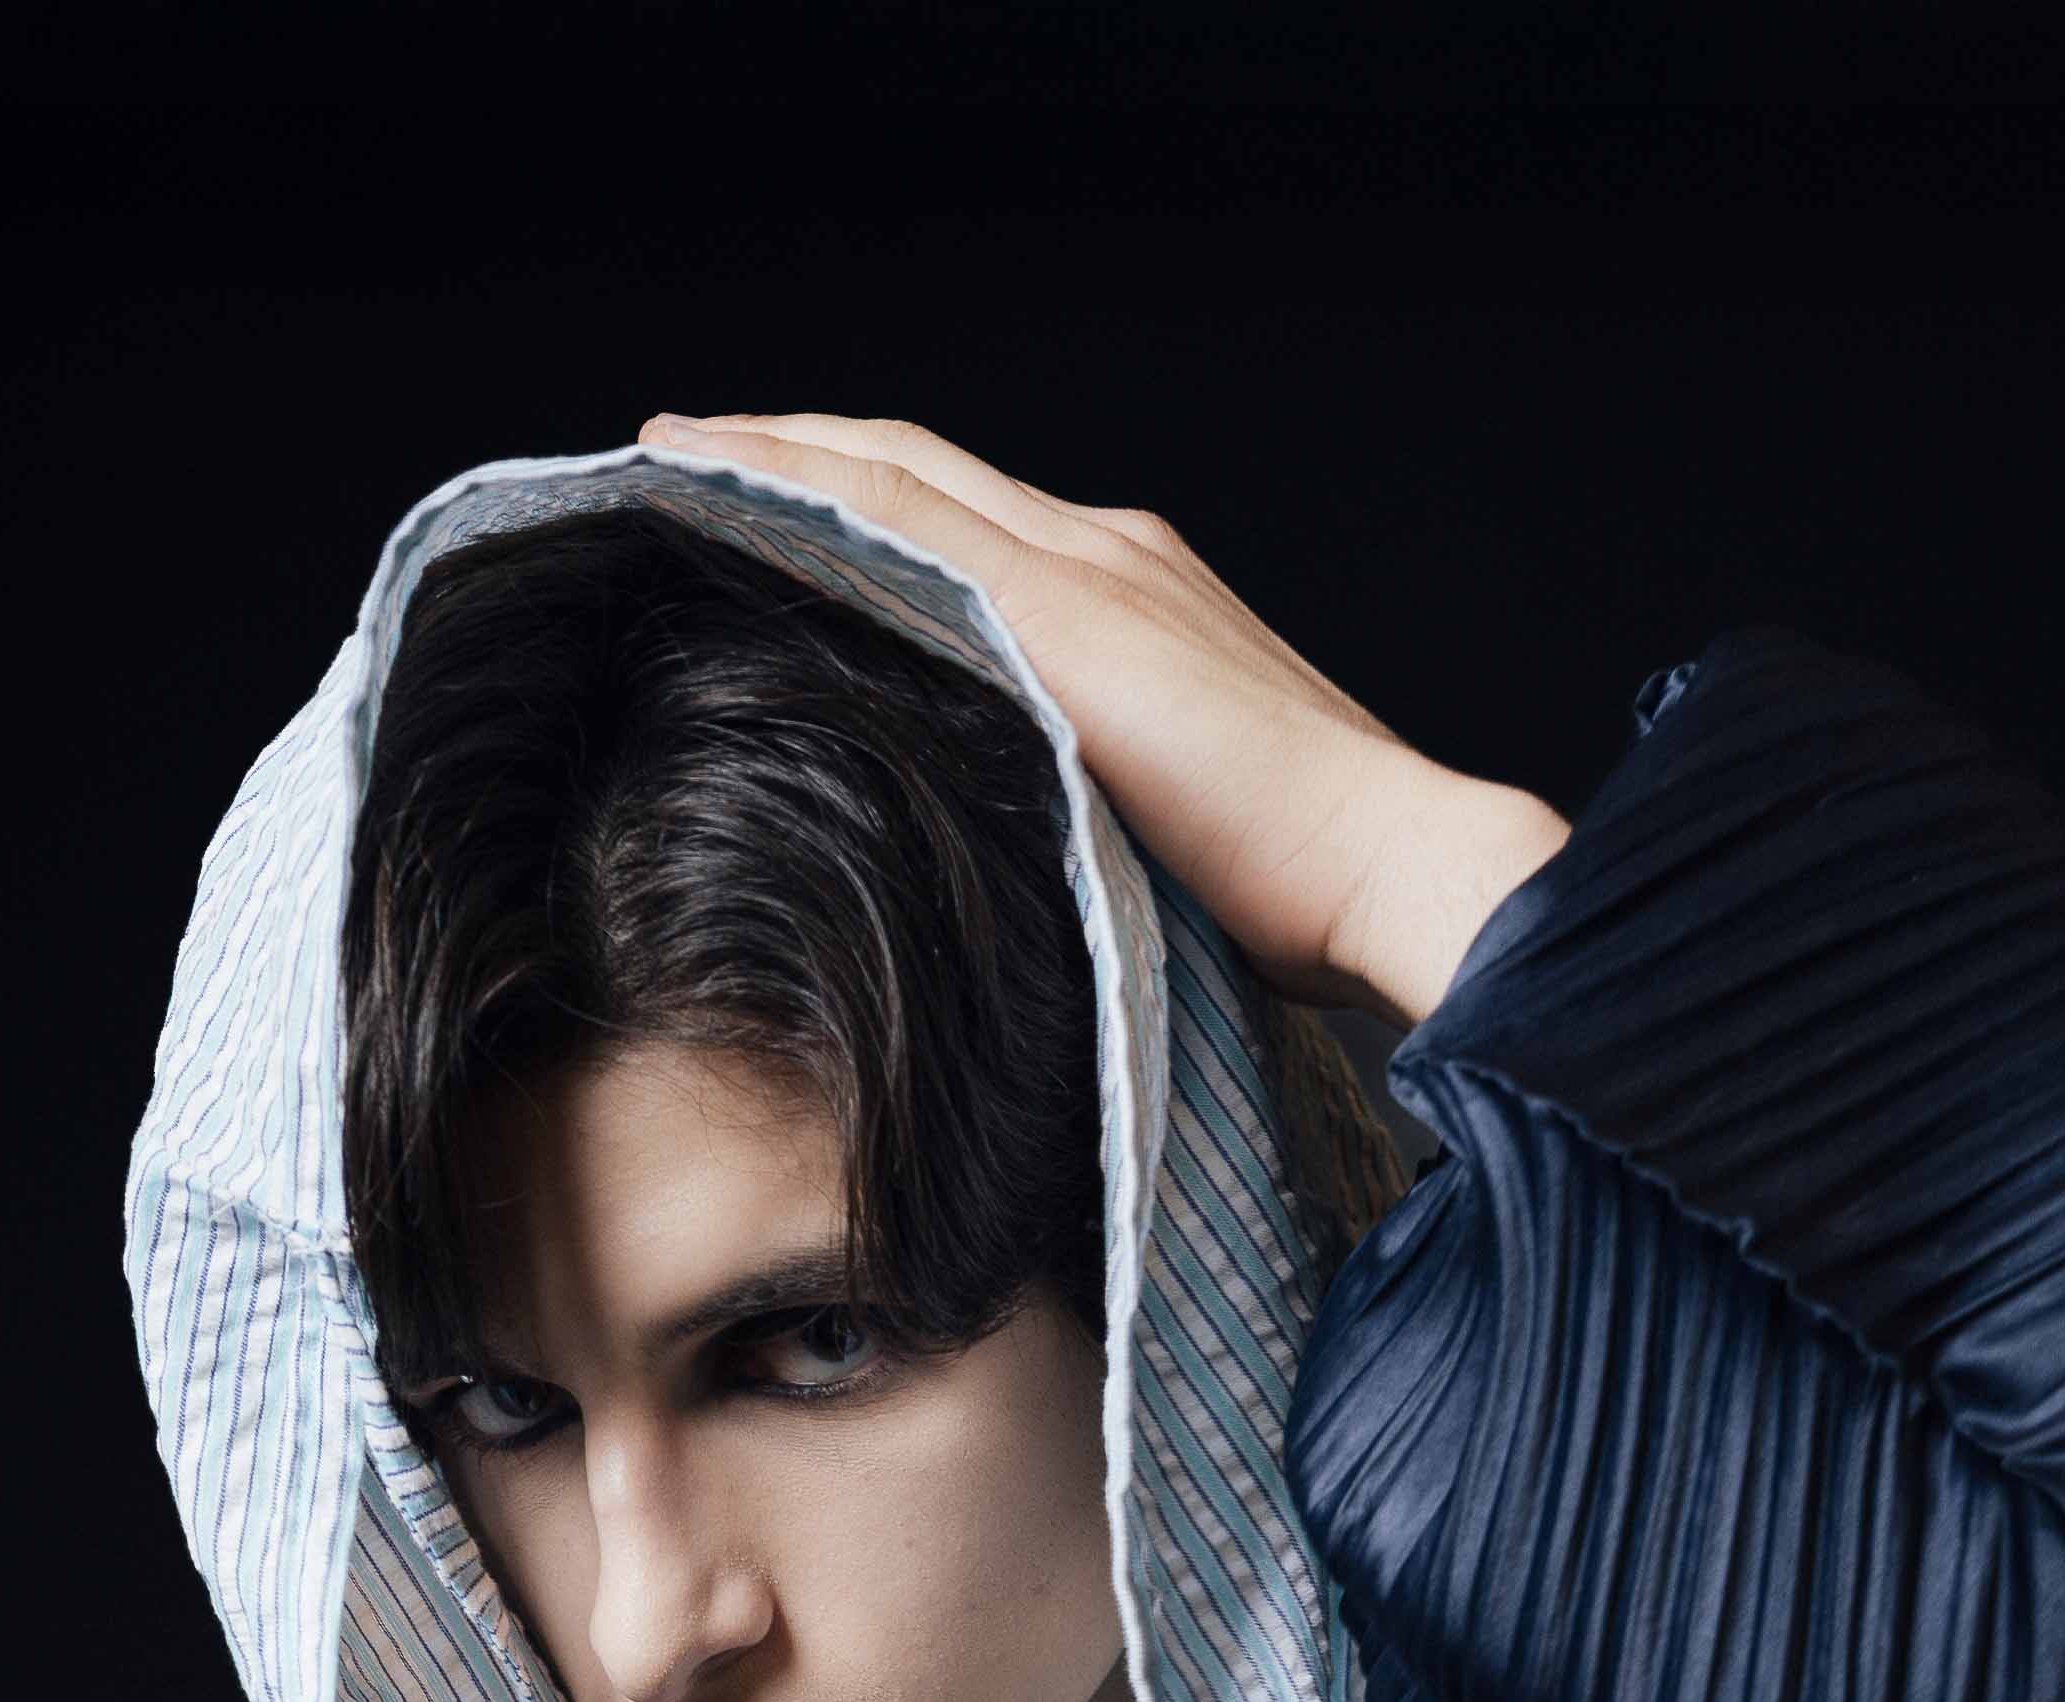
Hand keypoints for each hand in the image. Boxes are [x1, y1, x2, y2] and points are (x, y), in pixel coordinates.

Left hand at [636, 415, 1567, 1029]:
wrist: (1394, 864)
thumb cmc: (1305, 891)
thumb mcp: (1162, 827)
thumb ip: (1080, 798)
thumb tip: (1000, 855)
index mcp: (1135, 600)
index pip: (966, 519)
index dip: (858, 492)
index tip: (764, 497)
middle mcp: (1110, 553)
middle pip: (912, 467)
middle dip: (792, 445)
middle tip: (680, 451)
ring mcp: (1090, 570)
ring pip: (893, 472)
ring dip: (773, 453)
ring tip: (670, 458)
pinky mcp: (1065, 615)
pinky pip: (900, 520)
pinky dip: (803, 492)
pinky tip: (720, 497)